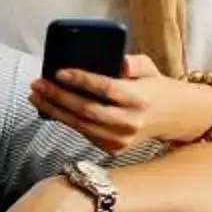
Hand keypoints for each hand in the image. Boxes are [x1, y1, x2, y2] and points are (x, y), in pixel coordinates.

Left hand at [26, 53, 211, 154]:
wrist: (174, 117)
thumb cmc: (156, 87)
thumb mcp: (150, 67)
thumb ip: (134, 62)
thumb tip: (119, 62)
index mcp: (140, 99)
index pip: (106, 89)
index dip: (81, 80)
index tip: (59, 71)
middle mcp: (130, 122)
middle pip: (87, 110)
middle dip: (58, 97)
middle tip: (37, 84)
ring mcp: (122, 140)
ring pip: (81, 125)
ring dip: (55, 110)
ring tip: (36, 96)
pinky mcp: (114, 149)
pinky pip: (84, 134)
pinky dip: (65, 120)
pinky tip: (50, 108)